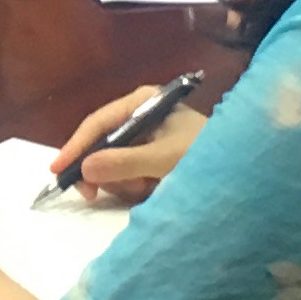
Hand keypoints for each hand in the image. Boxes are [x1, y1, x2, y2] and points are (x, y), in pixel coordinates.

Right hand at [56, 80, 214, 204]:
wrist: (243, 168)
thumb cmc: (204, 155)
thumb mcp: (163, 160)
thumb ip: (123, 163)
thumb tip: (85, 169)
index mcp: (142, 103)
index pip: (97, 123)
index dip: (75, 147)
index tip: (57, 172)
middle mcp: (141, 114)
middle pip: (101, 143)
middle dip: (102, 171)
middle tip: (93, 196)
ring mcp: (147, 135)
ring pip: (112, 162)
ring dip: (121, 181)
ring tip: (143, 190)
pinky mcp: (154, 155)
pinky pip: (128, 171)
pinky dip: (133, 184)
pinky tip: (149, 190)